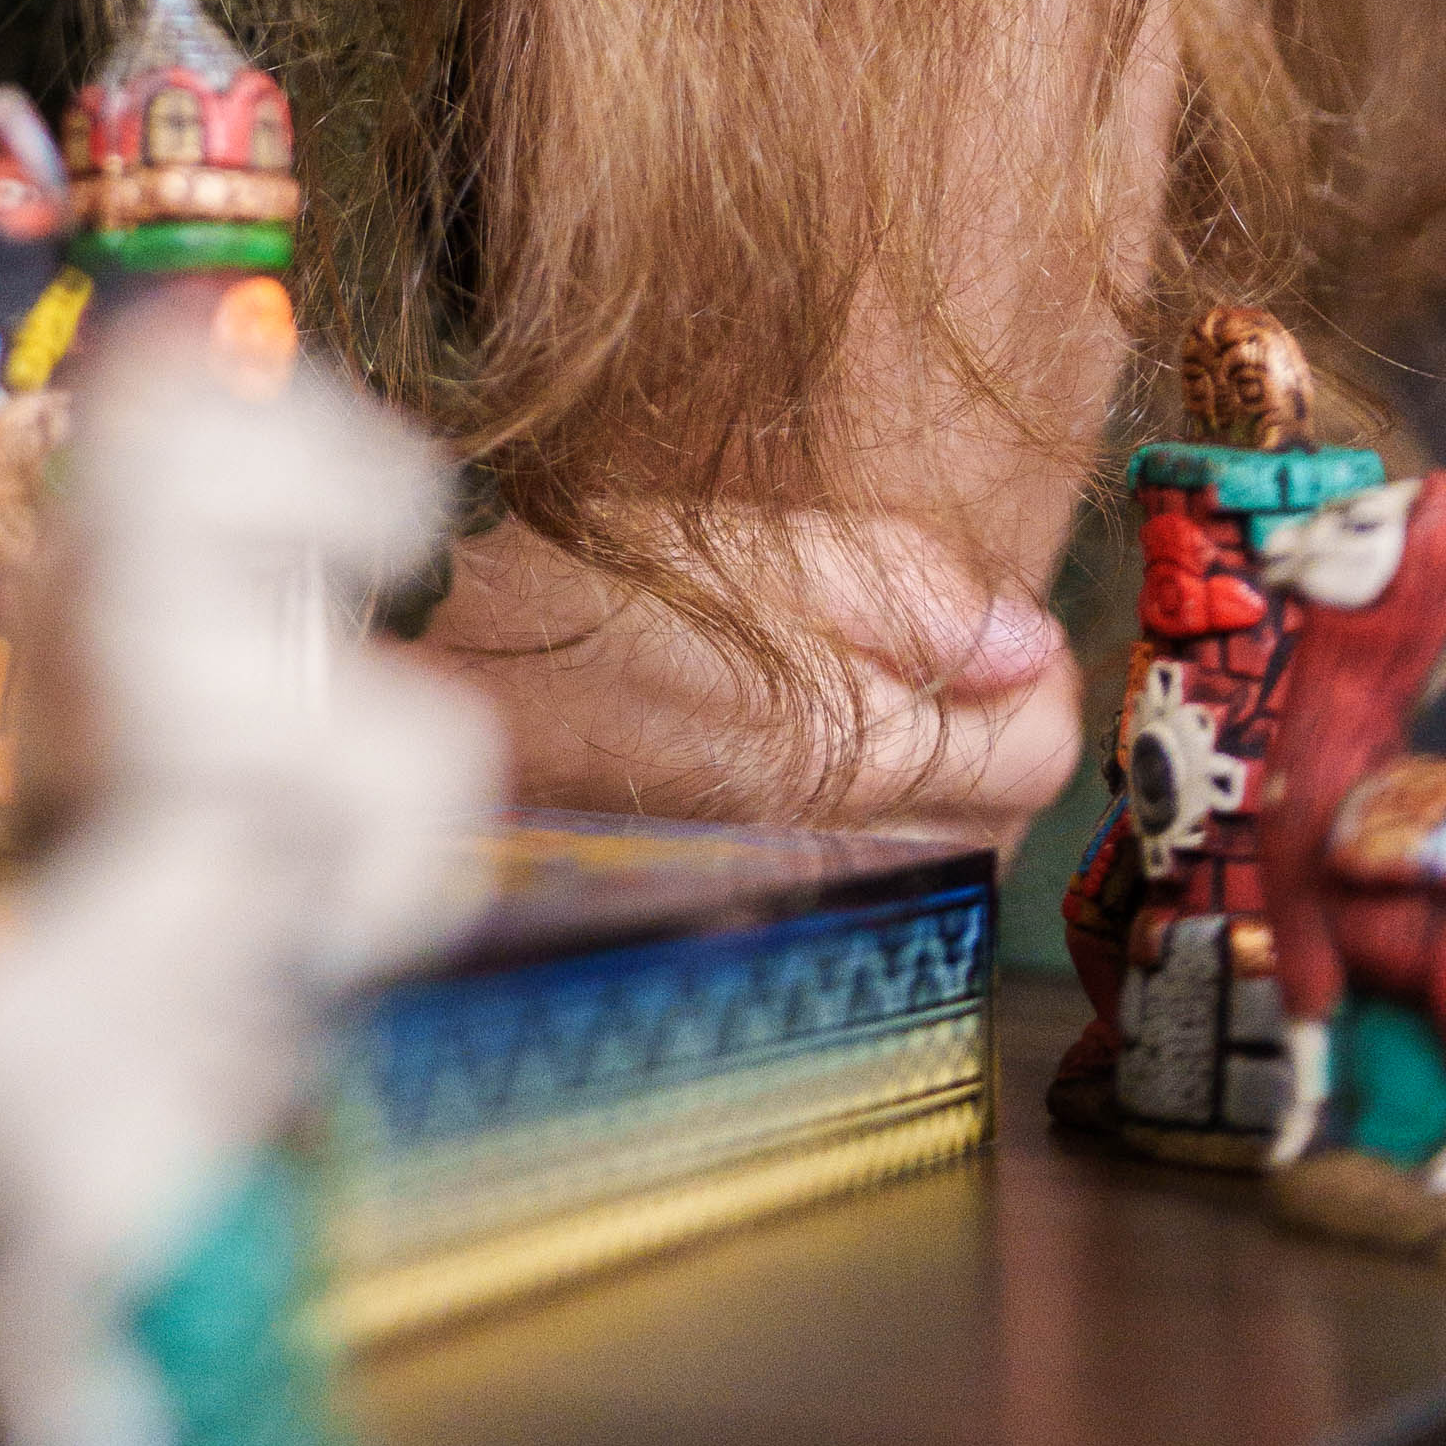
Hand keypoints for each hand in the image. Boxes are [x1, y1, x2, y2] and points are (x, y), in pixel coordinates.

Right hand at [420, 508, 1086, 840]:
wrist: (408, 675)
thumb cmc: (561, 590)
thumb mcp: (739, 544)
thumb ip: (899, 586)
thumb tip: (1028, 637)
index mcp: (840, 754)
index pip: (1038, 750)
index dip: (1032, 667)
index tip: (991, 618)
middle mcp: (828, 851)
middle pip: (1004, 816)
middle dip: (996, 727)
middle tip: (935, 640)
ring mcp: (783, 889)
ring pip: (938, 851)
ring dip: (936, 776)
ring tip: (865, 685)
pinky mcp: (736, 901)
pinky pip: (860, 870)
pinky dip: (867, 812)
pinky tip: (805, 746)